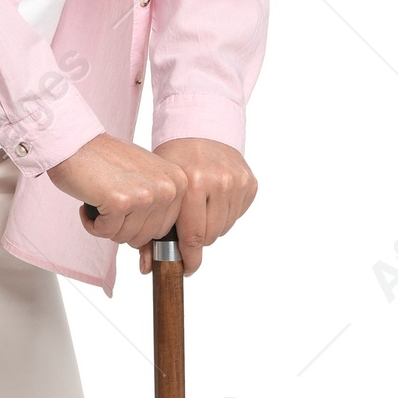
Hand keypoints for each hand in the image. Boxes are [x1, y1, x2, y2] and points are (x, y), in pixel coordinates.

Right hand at [48, 134, 185, 263]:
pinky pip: (105, 232)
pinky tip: (89, 203)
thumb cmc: (105, 159)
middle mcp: (167, 189)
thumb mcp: (147, 176)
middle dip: (122, 228)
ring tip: (100, 201)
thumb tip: (157, 238)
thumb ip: (159, 202)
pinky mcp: (120, 202)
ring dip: (106, 225)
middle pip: (145, 237)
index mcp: (178, 182)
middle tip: (109, 205)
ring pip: (125, 237)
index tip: (124, 208)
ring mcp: (145, 196)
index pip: (163, 229)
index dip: (138, 225)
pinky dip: (91, 223)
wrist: (75, 143)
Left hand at [150, 137, 256, 274]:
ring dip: (210, 226)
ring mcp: (237, 183)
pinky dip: (224, 213)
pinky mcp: (250, 184)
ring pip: (223, 228)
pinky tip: (214, 197)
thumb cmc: (175, 160)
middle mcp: (218, 182)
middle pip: (209, 236)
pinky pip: (236, 216)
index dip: (189, 258)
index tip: (186, 268)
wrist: (201, 129)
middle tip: (187, 224)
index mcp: (192, 183)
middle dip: (196, 238)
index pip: (193, 237)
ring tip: (200, 207)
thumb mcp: (160, 189)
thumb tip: (147, 268)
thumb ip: (150, 230)